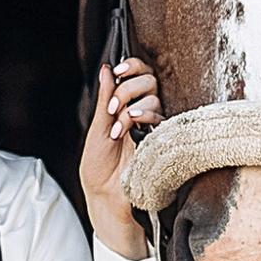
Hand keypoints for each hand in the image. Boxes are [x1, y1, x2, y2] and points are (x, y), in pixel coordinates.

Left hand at [78, 56, 160, 260]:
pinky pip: (161, 117)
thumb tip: (106, 69)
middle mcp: (142, 112)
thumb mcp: (98, 127)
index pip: (138, 74)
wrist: (106, 194)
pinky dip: (145, 116)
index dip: (132, 66)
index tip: (118, 70)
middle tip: (113, 107)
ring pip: (155, 98)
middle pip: (150, 80)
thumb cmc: (99, 164)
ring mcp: (153, 126)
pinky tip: (132, 126)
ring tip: (117, 129)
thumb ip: (105, 98)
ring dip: (132, 107)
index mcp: (125, 106)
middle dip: (129, 88)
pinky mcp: (162, 139)